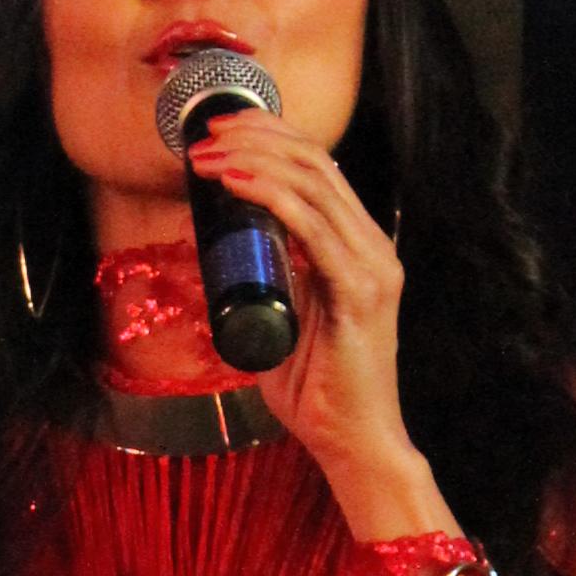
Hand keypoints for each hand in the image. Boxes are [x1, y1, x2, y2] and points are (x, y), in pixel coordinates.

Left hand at [181, 113, 448, 537]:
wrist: (353, 443)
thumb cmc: (316, 390)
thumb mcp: (281, 319)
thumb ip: (264, 284)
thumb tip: (216, 252)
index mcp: (358, 246)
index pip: (319, 168)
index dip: (271, 137)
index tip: (219, 133)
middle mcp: (372, 246)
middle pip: (317, 163)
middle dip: (256, 138)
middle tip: (204, 137)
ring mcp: (371, 267)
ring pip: (314, 185)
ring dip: (253, 160)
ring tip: (206, 158)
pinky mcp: (360, 292)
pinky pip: (313, 228)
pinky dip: (271, 197)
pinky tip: (235, 183)